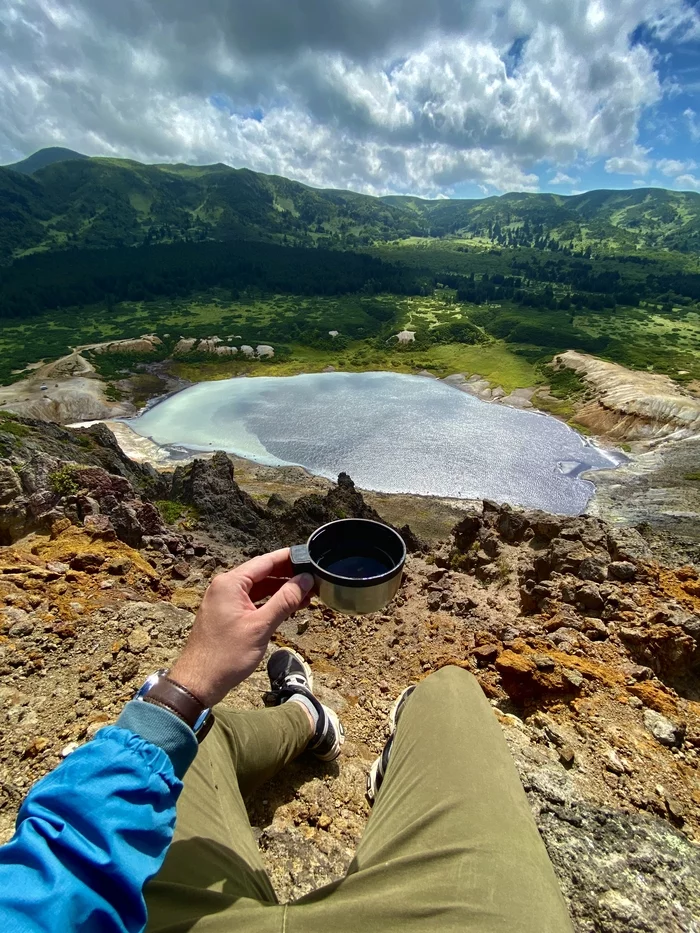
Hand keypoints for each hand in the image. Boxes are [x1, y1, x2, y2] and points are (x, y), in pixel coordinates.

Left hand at [169, 548, 313, 706]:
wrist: (198, 682)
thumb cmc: (226, 656)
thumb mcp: (261, 626)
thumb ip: (285, 600)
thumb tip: (305, 580)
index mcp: (230, 584)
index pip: (265, 562)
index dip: (289, 558)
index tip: (309, 556)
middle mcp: (225, 587)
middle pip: (262, 573)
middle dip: (288, 575)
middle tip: (313, 578)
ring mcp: (224, 601)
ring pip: (258, 588)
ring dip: (281, 590)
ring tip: (307, 593)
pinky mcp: (226, 614)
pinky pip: (252, 601)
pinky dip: (269, 602)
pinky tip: (288, 607)